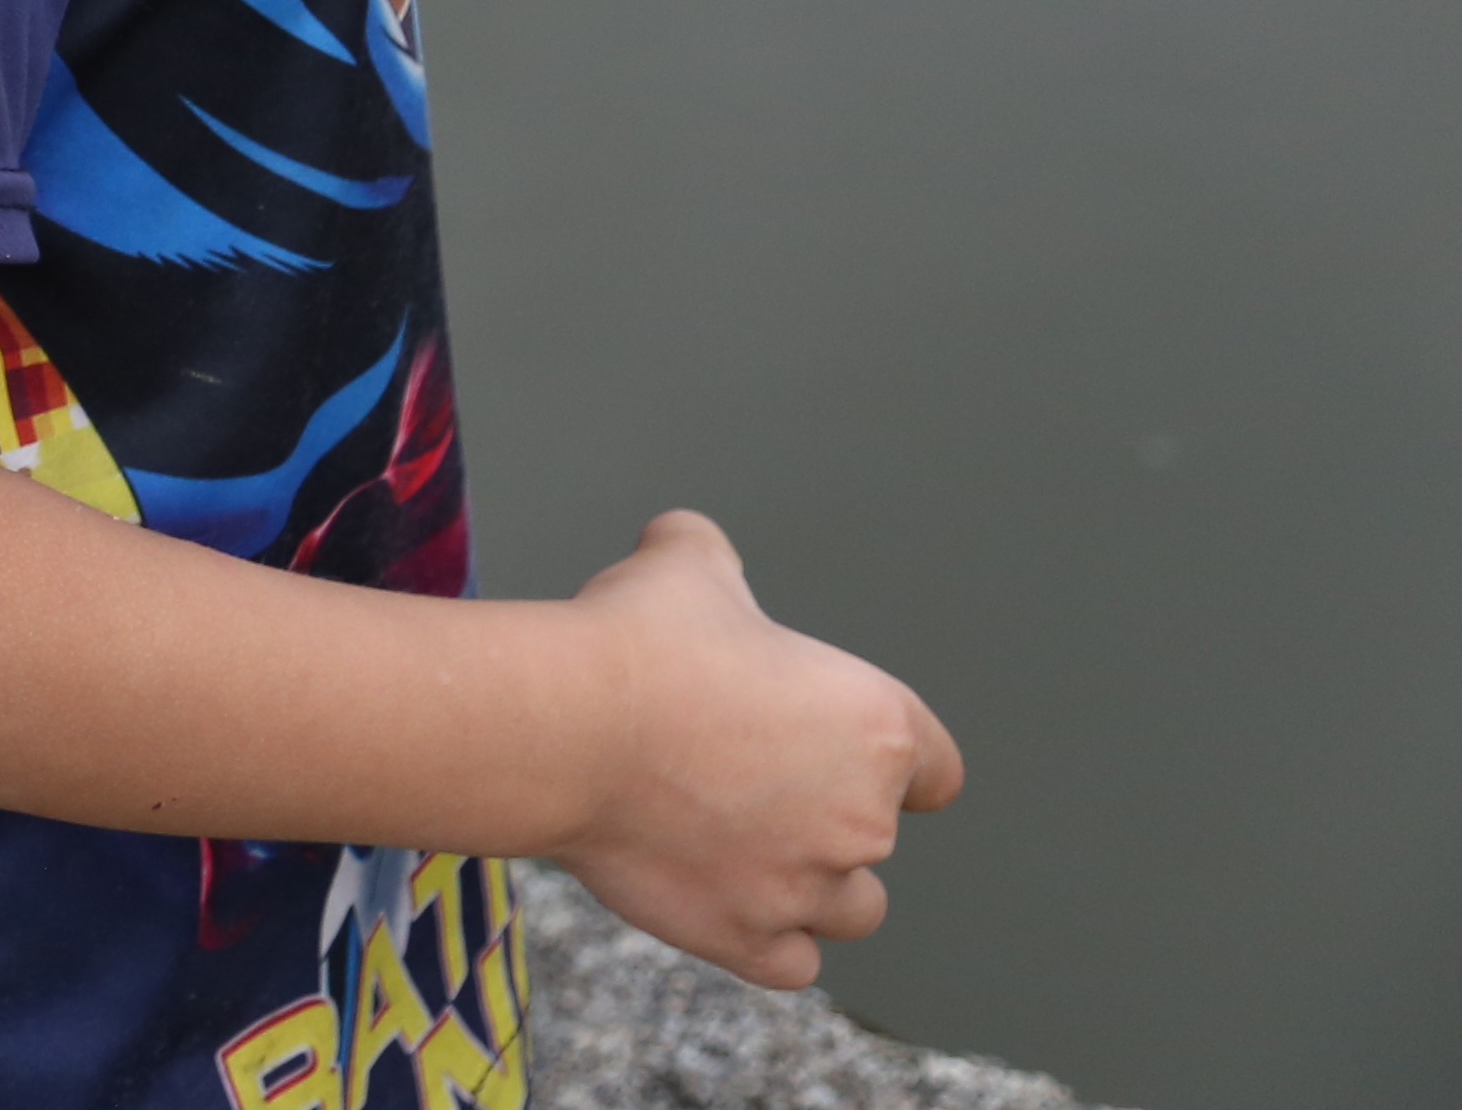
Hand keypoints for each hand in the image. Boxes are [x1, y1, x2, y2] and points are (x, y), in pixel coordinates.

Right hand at [554, 510, 962, 986]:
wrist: (567, 727)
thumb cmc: (633, 640)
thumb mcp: (683, 563)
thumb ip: (707, 554)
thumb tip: (686, 541)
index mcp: (877, 727)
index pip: (937, 769)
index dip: (895, 763)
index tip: (843, 757)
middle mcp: (864, 818)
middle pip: (875, 836)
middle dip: (820, 813)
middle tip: (737, 779)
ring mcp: (809, 888)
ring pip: (849, 908)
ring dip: (810, 886)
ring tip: (741, 851)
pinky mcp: (750, 939)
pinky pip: (793, 963)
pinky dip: (767, 940)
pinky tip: (724, 902)